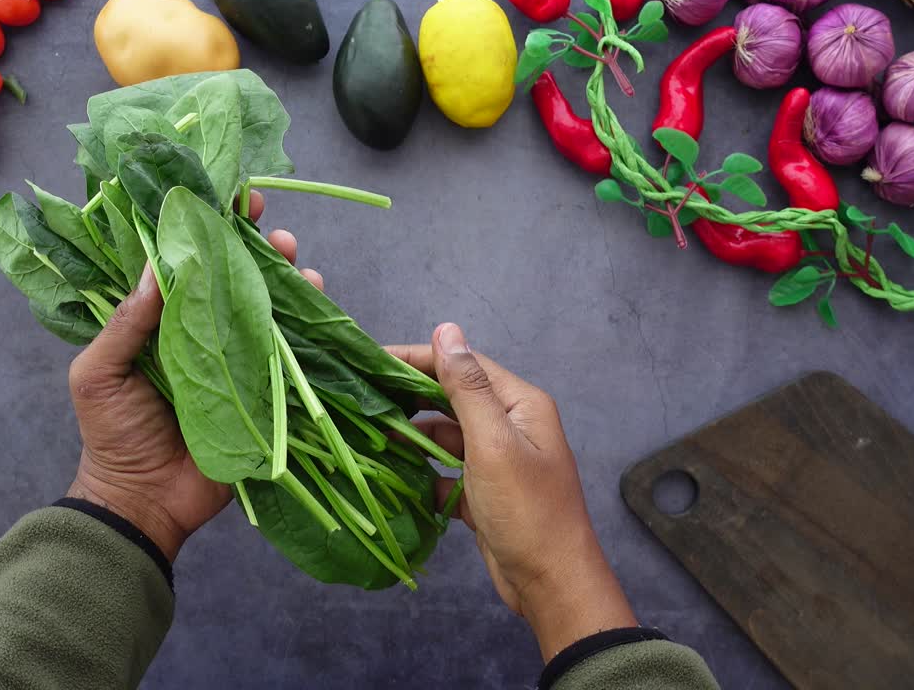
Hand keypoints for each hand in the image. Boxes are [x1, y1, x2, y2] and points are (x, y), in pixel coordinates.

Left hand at [66, 192, 323, 561]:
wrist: (143, 501)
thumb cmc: (111, 435)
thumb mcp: (98, 373)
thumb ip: (126, 323)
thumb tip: (157, 266)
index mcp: (160, 323)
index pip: (186, 264)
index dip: (205, 230)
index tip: (224, 198)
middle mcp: (203, 333)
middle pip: (235, 278)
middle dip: (257, 246)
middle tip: (271, 226)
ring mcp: (237, 360)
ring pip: (268, 306)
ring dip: (287, 277)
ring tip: (298, 260)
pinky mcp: (264, 390)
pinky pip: (290, 351)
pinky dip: (306, 324)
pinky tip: (315, 298)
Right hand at [388, 323, 636, 660]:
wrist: (551, 583)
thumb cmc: (527, 511)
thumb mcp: (493, 443)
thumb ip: (467, 388)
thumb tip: (447, 329)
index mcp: (519, 405)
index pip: (464, 365)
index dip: (419, 357)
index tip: (373, 358)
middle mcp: (511, 425)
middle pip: (453, 398)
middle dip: (411, 396)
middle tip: (362, 394)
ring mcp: (498, 460)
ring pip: (447, 436)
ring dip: (414, 436)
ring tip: (371, 435)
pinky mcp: (485, 492)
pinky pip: (447, 471)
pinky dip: (425, 472)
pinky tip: (396, 475)